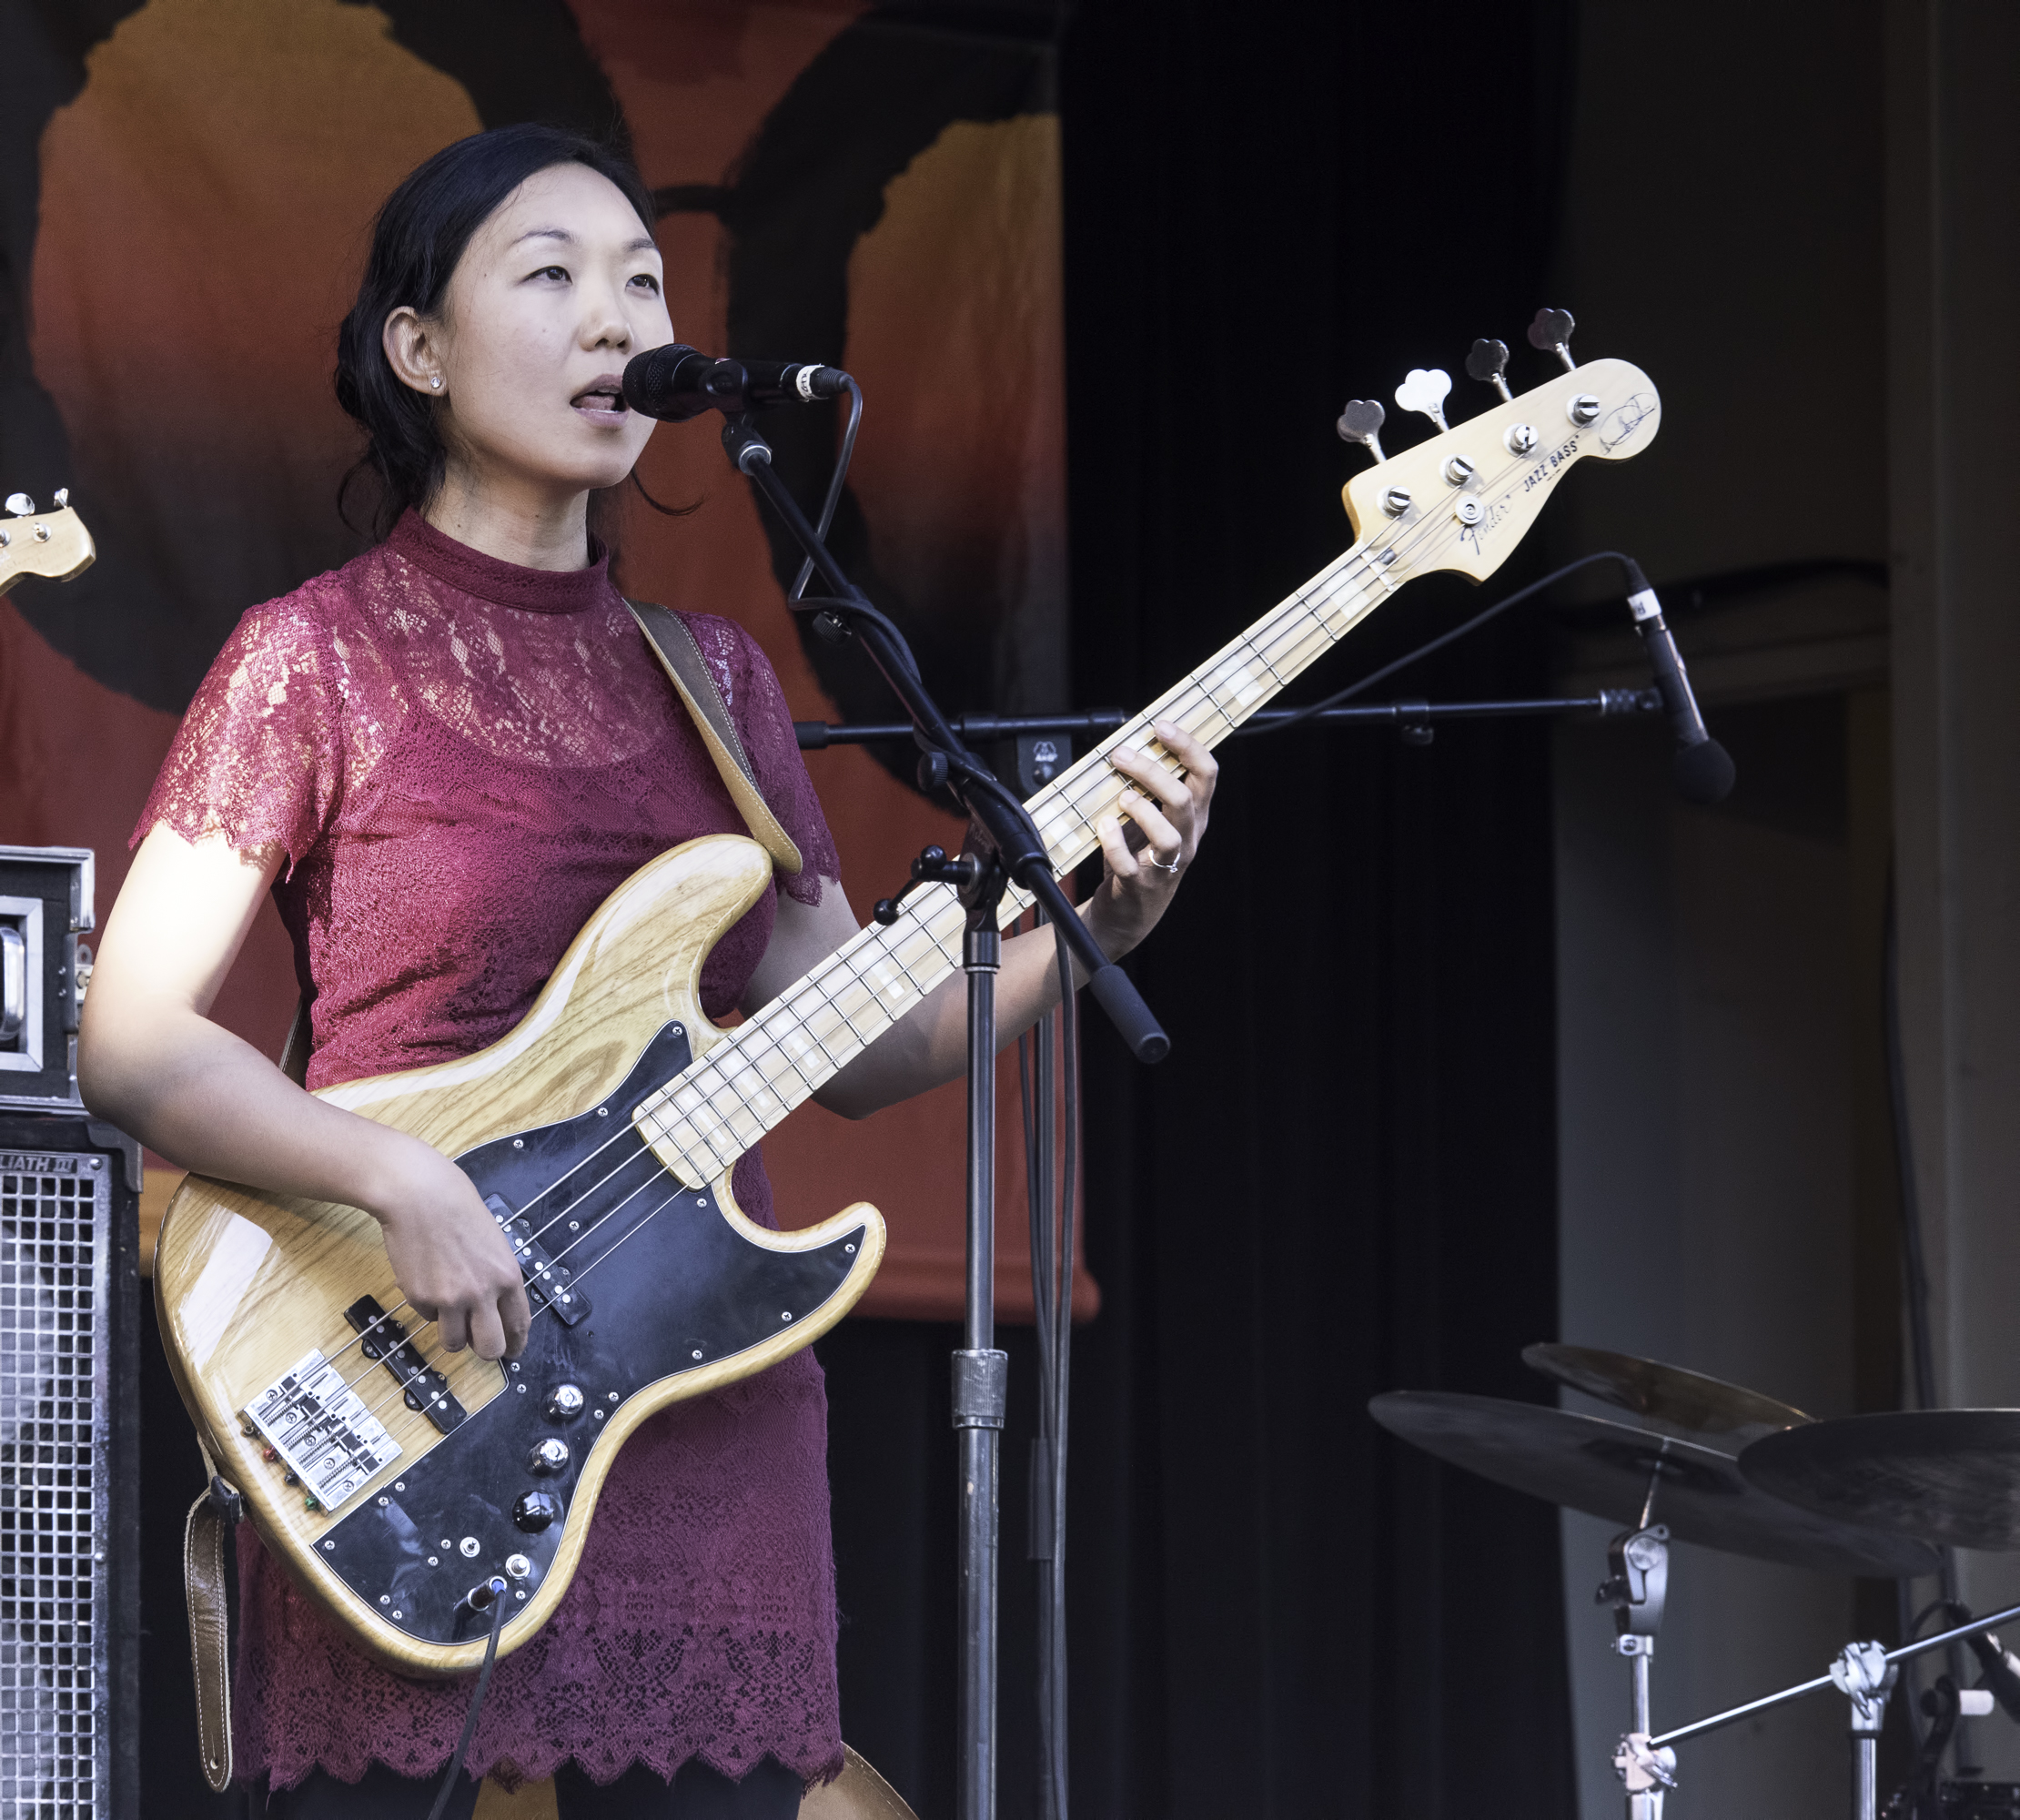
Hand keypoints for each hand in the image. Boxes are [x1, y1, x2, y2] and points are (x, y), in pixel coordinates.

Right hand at [369, 1139, 530, 1360]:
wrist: (421, 1196)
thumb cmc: (458, 1210)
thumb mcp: (494, 1244)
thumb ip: (498, 1278)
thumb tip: (496, 1309)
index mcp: (508, 1277)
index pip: (519, 1325)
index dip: (516, 1344)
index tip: (512, 1351)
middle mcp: (483, 1293)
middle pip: (490, 1349)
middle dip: (486, 1351)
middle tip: (478, 1342)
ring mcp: (450, 1299)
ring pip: (455, 1343)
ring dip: (453, 1333)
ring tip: (448, 1309)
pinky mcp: (421, 1298)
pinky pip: (428, 1318)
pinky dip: (428, 1307)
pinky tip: (428, 1279)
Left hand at [1085, 718, 1216, 958]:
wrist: (1129, 912)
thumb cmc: (1139, 856)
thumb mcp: (1153, 819)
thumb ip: (1151, 788)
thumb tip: (1134, 744)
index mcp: (1194, 817)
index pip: (1207, 775)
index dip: (1187, 746)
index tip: (1160, 726)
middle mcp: (1187, 839)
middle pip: (1184, 799)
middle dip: (1152, 771)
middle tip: (1121, 755)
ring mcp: (1165, 865)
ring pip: (1167, 835)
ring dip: (1140, 809)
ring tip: (1121, 797)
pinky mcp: (1140, 886)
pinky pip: (1129, 864)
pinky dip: (1113, 842)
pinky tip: (1103, 826)